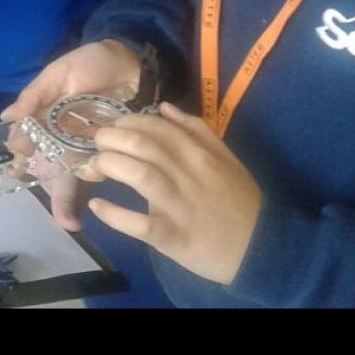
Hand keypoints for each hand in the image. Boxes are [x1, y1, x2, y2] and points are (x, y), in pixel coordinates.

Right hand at [0, 39, 142, 230]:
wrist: (132, 59)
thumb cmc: (90, 63)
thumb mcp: (58, 74)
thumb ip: (35, 95)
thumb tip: (7, 116)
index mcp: (48, 121)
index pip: (30, 146)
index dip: (22, 163)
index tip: (16, 175)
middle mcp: (67, 138)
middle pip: (56, 171)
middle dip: (57, 198)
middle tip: (61, 220)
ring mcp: (91, 144)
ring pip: (78, 174)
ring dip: (73, 196)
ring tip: (70, 219)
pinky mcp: (116, 145)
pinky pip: (105, 164)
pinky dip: (99, 176)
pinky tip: (95, 184)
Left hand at [78, 102, 261, 284]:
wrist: (260, 247)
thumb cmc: (239, 201)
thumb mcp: (225, 157)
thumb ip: (196, 130)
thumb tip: (163, 107)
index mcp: (198, 152)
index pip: (154, 125)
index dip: (125, 122)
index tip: (113, 128)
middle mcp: (187, 173)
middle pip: (140, 144)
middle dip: (109, 139)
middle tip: (97, 146)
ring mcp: (179, 205)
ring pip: (139, 174)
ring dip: (109, 166)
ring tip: (94, 168)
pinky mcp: (172, 236)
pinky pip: (139, 223)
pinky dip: (114, 214)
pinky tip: (97, 207)